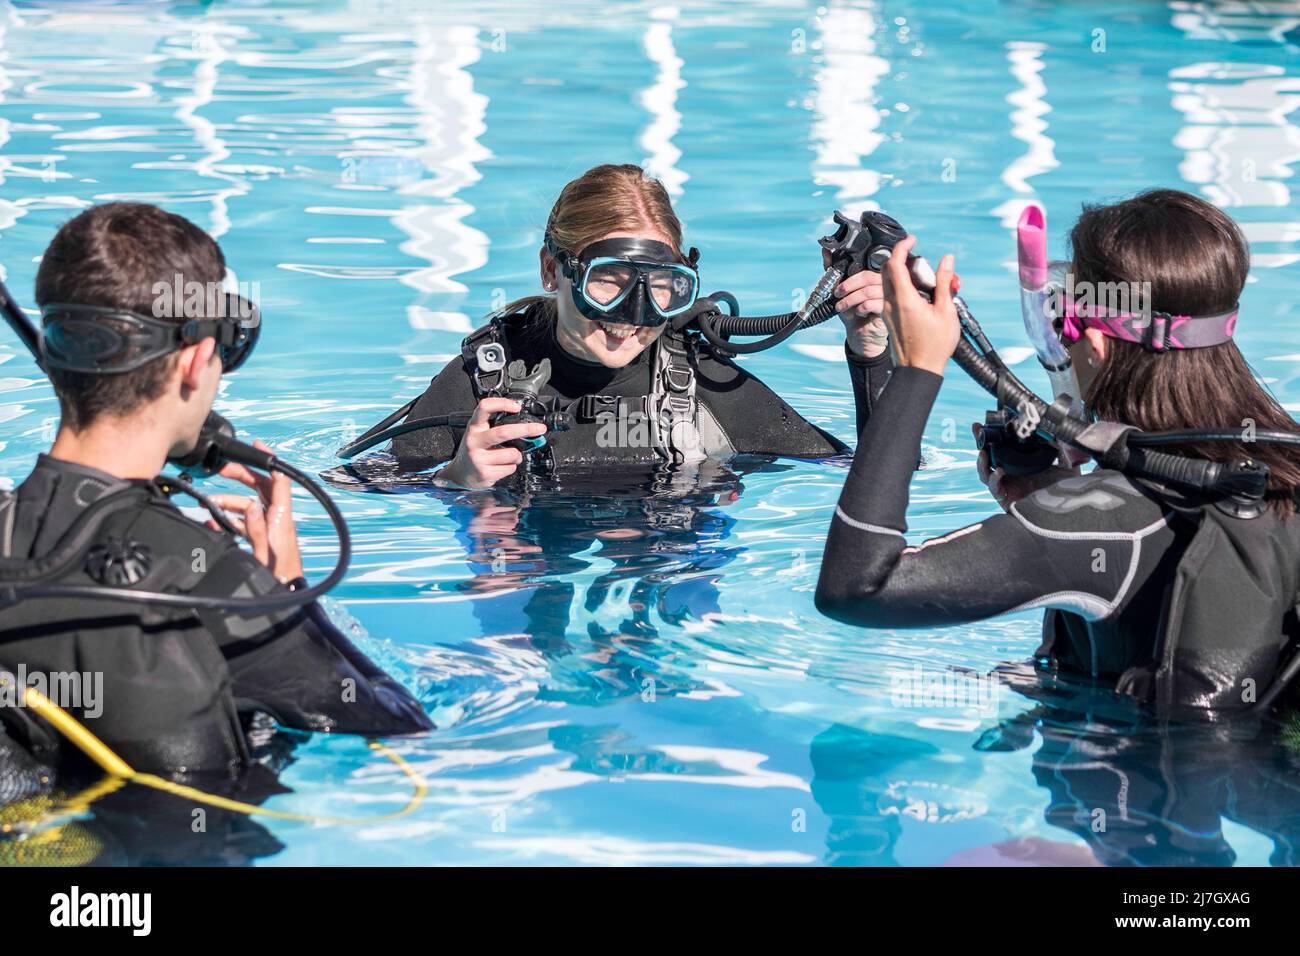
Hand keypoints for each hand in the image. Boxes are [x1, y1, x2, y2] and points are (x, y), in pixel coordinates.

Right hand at [207, 439, 303, 582]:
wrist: (283, 598)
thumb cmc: (277, 580)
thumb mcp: (265, 555)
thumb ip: (258, 531)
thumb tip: (251, 507)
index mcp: (282, 520)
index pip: (281, 483)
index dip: (271, 462)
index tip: (258, 446)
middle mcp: (278, 521)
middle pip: (261, 490)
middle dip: (242, 477)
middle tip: (222, 470)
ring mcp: (270, 530)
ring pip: (249, 507)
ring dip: (229, 503)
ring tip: (208, 505)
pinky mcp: (262, 541)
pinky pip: (245, 524)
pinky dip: (230, 520)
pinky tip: (214, 522)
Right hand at [437, 397, 546, 490]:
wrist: (459, 475)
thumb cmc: (475, 451)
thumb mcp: (480, 434)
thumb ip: (496, 427)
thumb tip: (525, 426)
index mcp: (474, 428)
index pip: (485, 408)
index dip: (502, 404)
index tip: (516, 407)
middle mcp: (475, 441)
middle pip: (503, 432)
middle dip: (525, 429)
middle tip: (539, 429)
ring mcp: (479, 458)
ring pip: (512, 454)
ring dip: (517, 456)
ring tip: (509, 457)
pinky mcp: (485, 473)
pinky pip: (510, 468)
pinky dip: (511, 467)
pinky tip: (501, 467)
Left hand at [829, 267, 888, 358]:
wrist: (859, 333)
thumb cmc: (852, 311)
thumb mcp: (840, 291)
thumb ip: (834, 271)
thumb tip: (826, 251)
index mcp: (874, 275)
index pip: (867, 264)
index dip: (851, 272)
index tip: (837, 283)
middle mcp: (884, 283)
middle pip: (868, 276)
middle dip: (848, 286)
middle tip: (837, 294)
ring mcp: (888, 296)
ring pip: (869, 290)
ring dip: (851, 299)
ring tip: (842, 307)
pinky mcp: (888, 310)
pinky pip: (874, 303)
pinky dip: (861, 308)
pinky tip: (858, 312)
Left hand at [880, 235, 960, 375]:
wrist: (918, 371)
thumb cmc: (934, 345)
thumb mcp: (945, 311)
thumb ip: (944, 282)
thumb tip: (947, 260)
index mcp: (904, 299)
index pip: (895, 263)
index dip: (902, 246)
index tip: (912, 239)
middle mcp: (890, 303)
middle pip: (887, 269)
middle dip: (900, 257)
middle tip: (917, 256)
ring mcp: (887, 311)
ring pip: (886, 281)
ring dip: (899, 271)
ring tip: (921, 276)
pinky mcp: (888, 318)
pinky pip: (888, 293)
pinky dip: (899, 285)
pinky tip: (917, 292)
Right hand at [973, 424, 1081, 511]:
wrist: (1067, 512)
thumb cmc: (1064, 490)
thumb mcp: (1066, 465)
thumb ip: (1062, 450)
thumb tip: (1056, 432)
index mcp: (1019, 465)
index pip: (1002, 448)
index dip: (992, 436)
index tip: (985, 423)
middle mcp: (1009, 475)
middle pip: (988, 458)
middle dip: (980, 443)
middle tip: (978, 429)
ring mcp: (1006, 487)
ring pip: (985, 473)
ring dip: (981, 462)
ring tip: (984, 452)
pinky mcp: (1005, 499)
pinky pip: (994, 488)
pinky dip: (994, 479)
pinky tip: (999, 472)